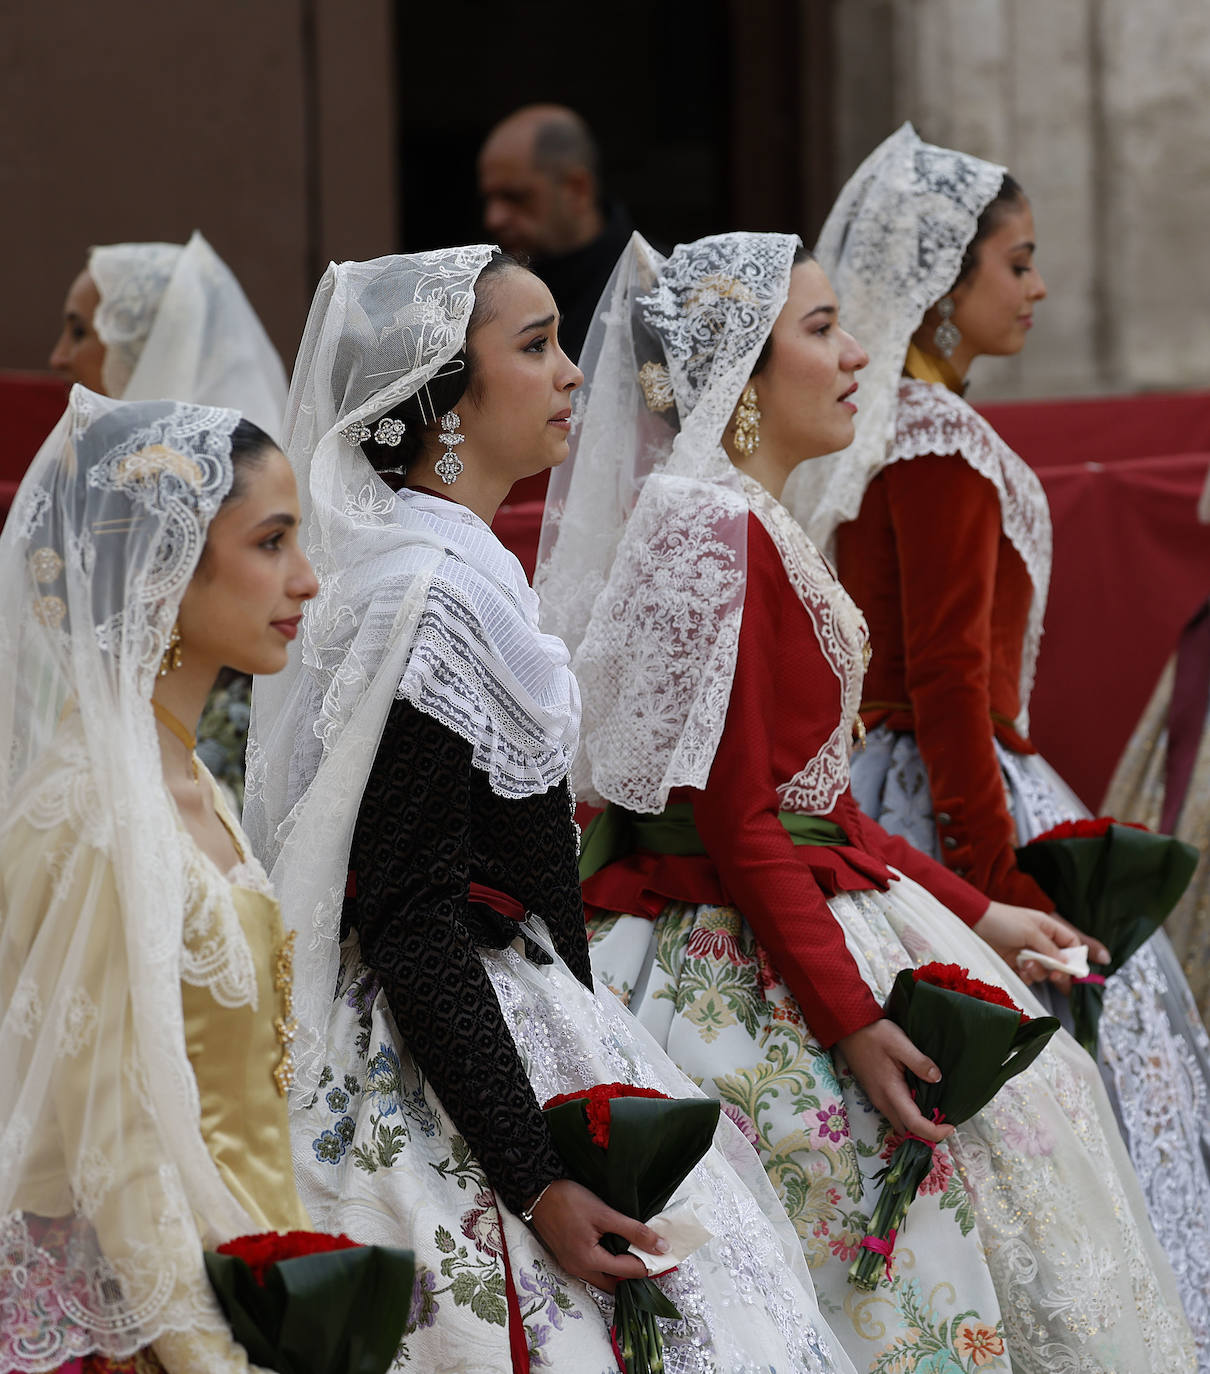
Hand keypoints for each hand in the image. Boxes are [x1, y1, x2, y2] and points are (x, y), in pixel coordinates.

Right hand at [527, 1178, 668, 1290]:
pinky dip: (606, 1264)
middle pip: (613, 1282)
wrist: (538, 1192)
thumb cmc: (570, 1200)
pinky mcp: (567, 1257)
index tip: (664, 1257)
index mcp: (589, 1261)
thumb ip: (633, 1231)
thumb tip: (660, 1246)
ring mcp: (571, 1265)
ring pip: (602, 1277)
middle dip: (632, 1274)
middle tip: (650, 1258)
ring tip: (635, 1252)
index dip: (647, 1265)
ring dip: (619, 1270)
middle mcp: (579, 1269)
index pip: (626, 1272)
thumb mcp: (605, 1213)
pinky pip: (592, 1269)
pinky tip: (614, 1248)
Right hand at [835, 1019, 953, 1142]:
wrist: (848, 1028)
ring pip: (900, 1123)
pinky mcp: (875, 1093)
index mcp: (890, 1091)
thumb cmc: (873, 1034)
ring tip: (934, 1109)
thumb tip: (938, 1078)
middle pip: (906, 1130)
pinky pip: (895, 1112)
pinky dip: (909, 1113)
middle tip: (944, 1119)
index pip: (914, 1124)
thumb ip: (919, 1062)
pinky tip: (918, 1098)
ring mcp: (877, 1098)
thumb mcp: (899, 1043)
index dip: (934, 1132)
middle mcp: (882, 1101)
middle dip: (926, 1132)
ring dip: (916, 1123)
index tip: (951, 1126)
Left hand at [974, 900, 1105, 990]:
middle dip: (1057, 970)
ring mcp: (1027, 953)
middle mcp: (1039, 941)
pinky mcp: (1014, 963)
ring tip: (1025, 964)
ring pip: (1043, 971)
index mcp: (1047, 928)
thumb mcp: (1029, 931)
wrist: (973, 923)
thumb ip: (1049, 947)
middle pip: (1059, 962)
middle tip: (1053, 975)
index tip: (1074, 970)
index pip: (1070, 943)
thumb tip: (1067, 962)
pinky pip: (1028, 976)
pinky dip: (1026, 976)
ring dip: (1037, 971)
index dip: (1075, 956)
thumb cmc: (1002, 921)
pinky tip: (1019, 970)